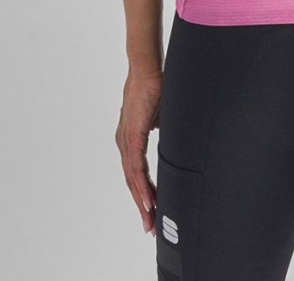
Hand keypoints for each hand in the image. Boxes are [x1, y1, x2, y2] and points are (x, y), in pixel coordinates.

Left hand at [115, 67, 163, 236]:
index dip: (145, 193)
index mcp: (131, 138)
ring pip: (133, 179)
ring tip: (151, 220)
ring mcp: (126, 139)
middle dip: (144, 206)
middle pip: (133, 181)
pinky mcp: (132, 135)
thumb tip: (168, 135)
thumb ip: (162, 128)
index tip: (153, 212)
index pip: (137, 173)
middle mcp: (125, 142)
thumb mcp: (162, 114)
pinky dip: (141, 187)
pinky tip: (148, 201)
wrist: (147, 67)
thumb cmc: (155, 85)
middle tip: (152, 227)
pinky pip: (135, 167)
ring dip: (143, 201)